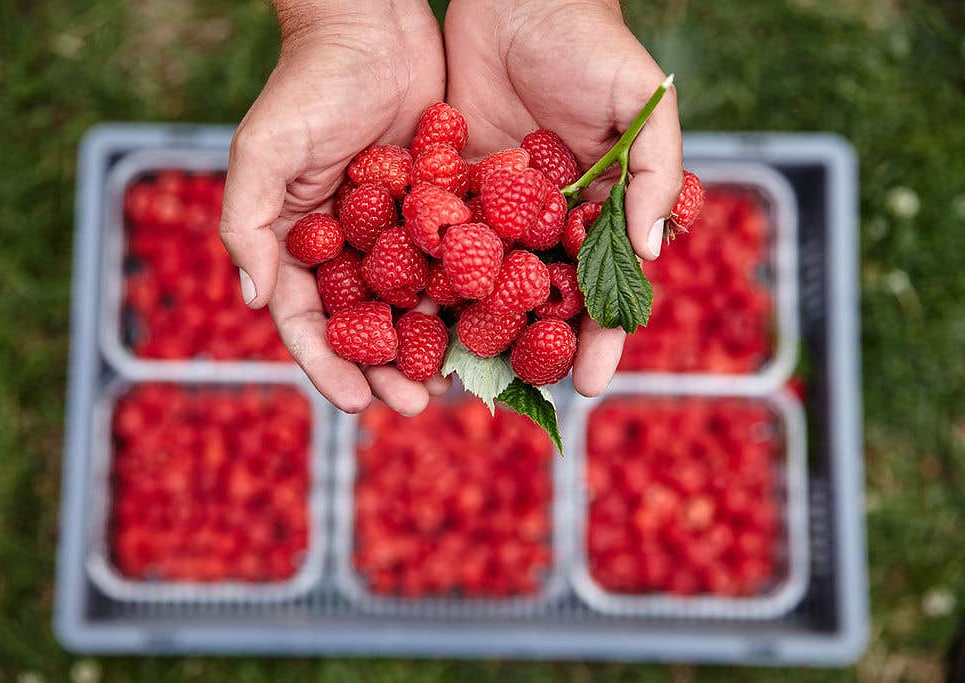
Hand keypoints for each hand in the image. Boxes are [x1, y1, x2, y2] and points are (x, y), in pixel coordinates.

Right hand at [220, 0, 446, 414]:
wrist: (372, 27)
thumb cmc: (307, 86)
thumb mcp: (262, 152)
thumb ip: (246, 225)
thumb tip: (253, 299)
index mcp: (298, 245)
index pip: (308, 321)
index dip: (330, 366)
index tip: (358, 404)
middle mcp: (347, 248)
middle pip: (367, 326)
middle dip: (390, 370)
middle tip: (420, 405)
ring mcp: (396, 232)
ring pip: (416, 304)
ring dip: (436, 345)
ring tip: (461, 381)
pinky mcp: (441, 209)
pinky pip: (458, 261)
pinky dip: (472, 294)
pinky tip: (496, 323)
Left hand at [445, 0, 683, 396]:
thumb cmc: (594, 46)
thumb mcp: (643, 109)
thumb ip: (654, 178)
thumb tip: (656, 254)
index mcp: (597, 213)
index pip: (601, 289)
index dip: (598, 338)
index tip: (588, 386)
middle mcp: (544, 222)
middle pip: (538, 303)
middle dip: (529, 352)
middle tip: (514, 403)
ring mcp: (494, 210)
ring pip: (483, 285)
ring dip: (472, 331)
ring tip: (455, 381)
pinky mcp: (447, 188)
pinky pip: (438, 242)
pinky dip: (429, 280)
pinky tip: (414, 320)